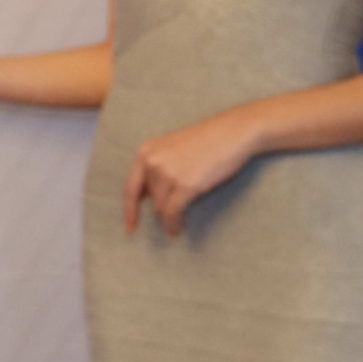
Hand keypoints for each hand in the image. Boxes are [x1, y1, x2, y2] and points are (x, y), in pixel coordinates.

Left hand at [122, 109, 261, 237]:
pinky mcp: (186, 184)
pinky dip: (173, 224)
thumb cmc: (207, 141)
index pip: (131, 186)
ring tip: (175, 226)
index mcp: (146, 151)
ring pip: (160, 207)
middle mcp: (153, 161)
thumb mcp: (172, 149)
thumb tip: (149, 196)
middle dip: (158, 211)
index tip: (129, 226)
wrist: (233, 132)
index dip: (129, 209)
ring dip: (168, 219)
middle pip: (149, 199)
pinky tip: (177, 229)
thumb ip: (158, 167)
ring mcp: (168, 172)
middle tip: (166, 224)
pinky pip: (172, 212)